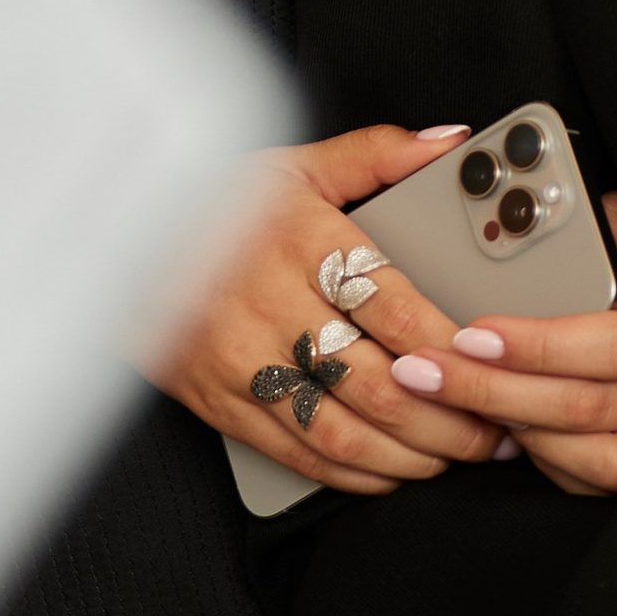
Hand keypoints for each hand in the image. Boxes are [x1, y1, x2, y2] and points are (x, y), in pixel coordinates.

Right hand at [144, 124, 505, 495]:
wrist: (121, 238)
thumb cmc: (218, 200)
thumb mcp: (296, 164)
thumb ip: (379, 155)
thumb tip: (450, 143)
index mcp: (301, 241)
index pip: (396, 311)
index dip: (453, 350)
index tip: (495, 363)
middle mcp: (272, 305)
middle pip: (377, 384)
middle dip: (449, 417)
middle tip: (494, 428)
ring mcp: (241, 361)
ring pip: (340, 430)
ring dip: (409, 454)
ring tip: (453, 454)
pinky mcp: (217, 402)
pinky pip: (295, 452)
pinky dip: (352, 472)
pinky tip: (390, 469)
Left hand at [382, 195, 616, 494]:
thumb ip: (603, 224)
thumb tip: (549, 221)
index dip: (540, 347)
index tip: (474, 334)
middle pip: (591, 406)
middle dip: (497, 391)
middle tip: (427, 372)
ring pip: (597, 457)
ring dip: (520, 431)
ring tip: (460, 399)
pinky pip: (596, 482)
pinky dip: (546, 460)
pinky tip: (506, 427)